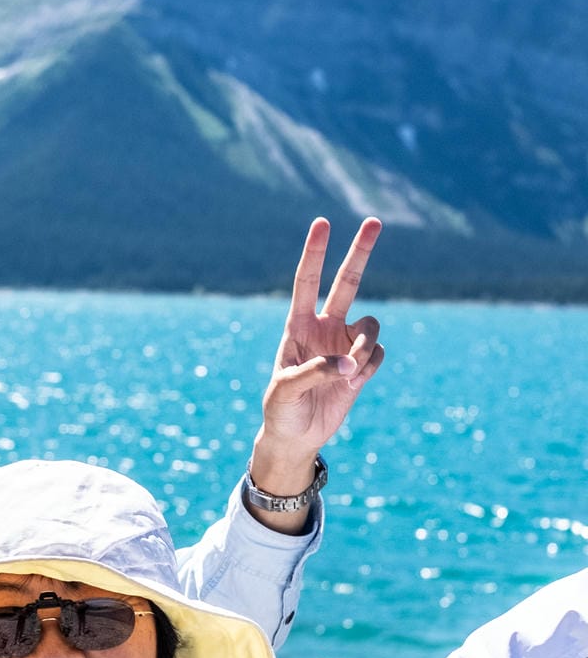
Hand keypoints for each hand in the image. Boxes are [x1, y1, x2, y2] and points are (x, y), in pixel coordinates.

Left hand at [249, 217, 383, 519]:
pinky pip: (378, 354)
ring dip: (365, 345)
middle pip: (347, 281)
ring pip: (371, 325)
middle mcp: (324, 328)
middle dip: (360, 252)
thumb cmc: (281, 409)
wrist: (296, 437)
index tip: (322, 223)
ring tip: (348, 371)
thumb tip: (348, 362)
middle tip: (374, 220)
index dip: (316, 253)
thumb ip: (315, 372)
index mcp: (297, 326)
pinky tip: (352, 382)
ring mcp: (345, 344)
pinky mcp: (361, 365)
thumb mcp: (285, 389)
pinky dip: (369, 367)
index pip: (307, 281)